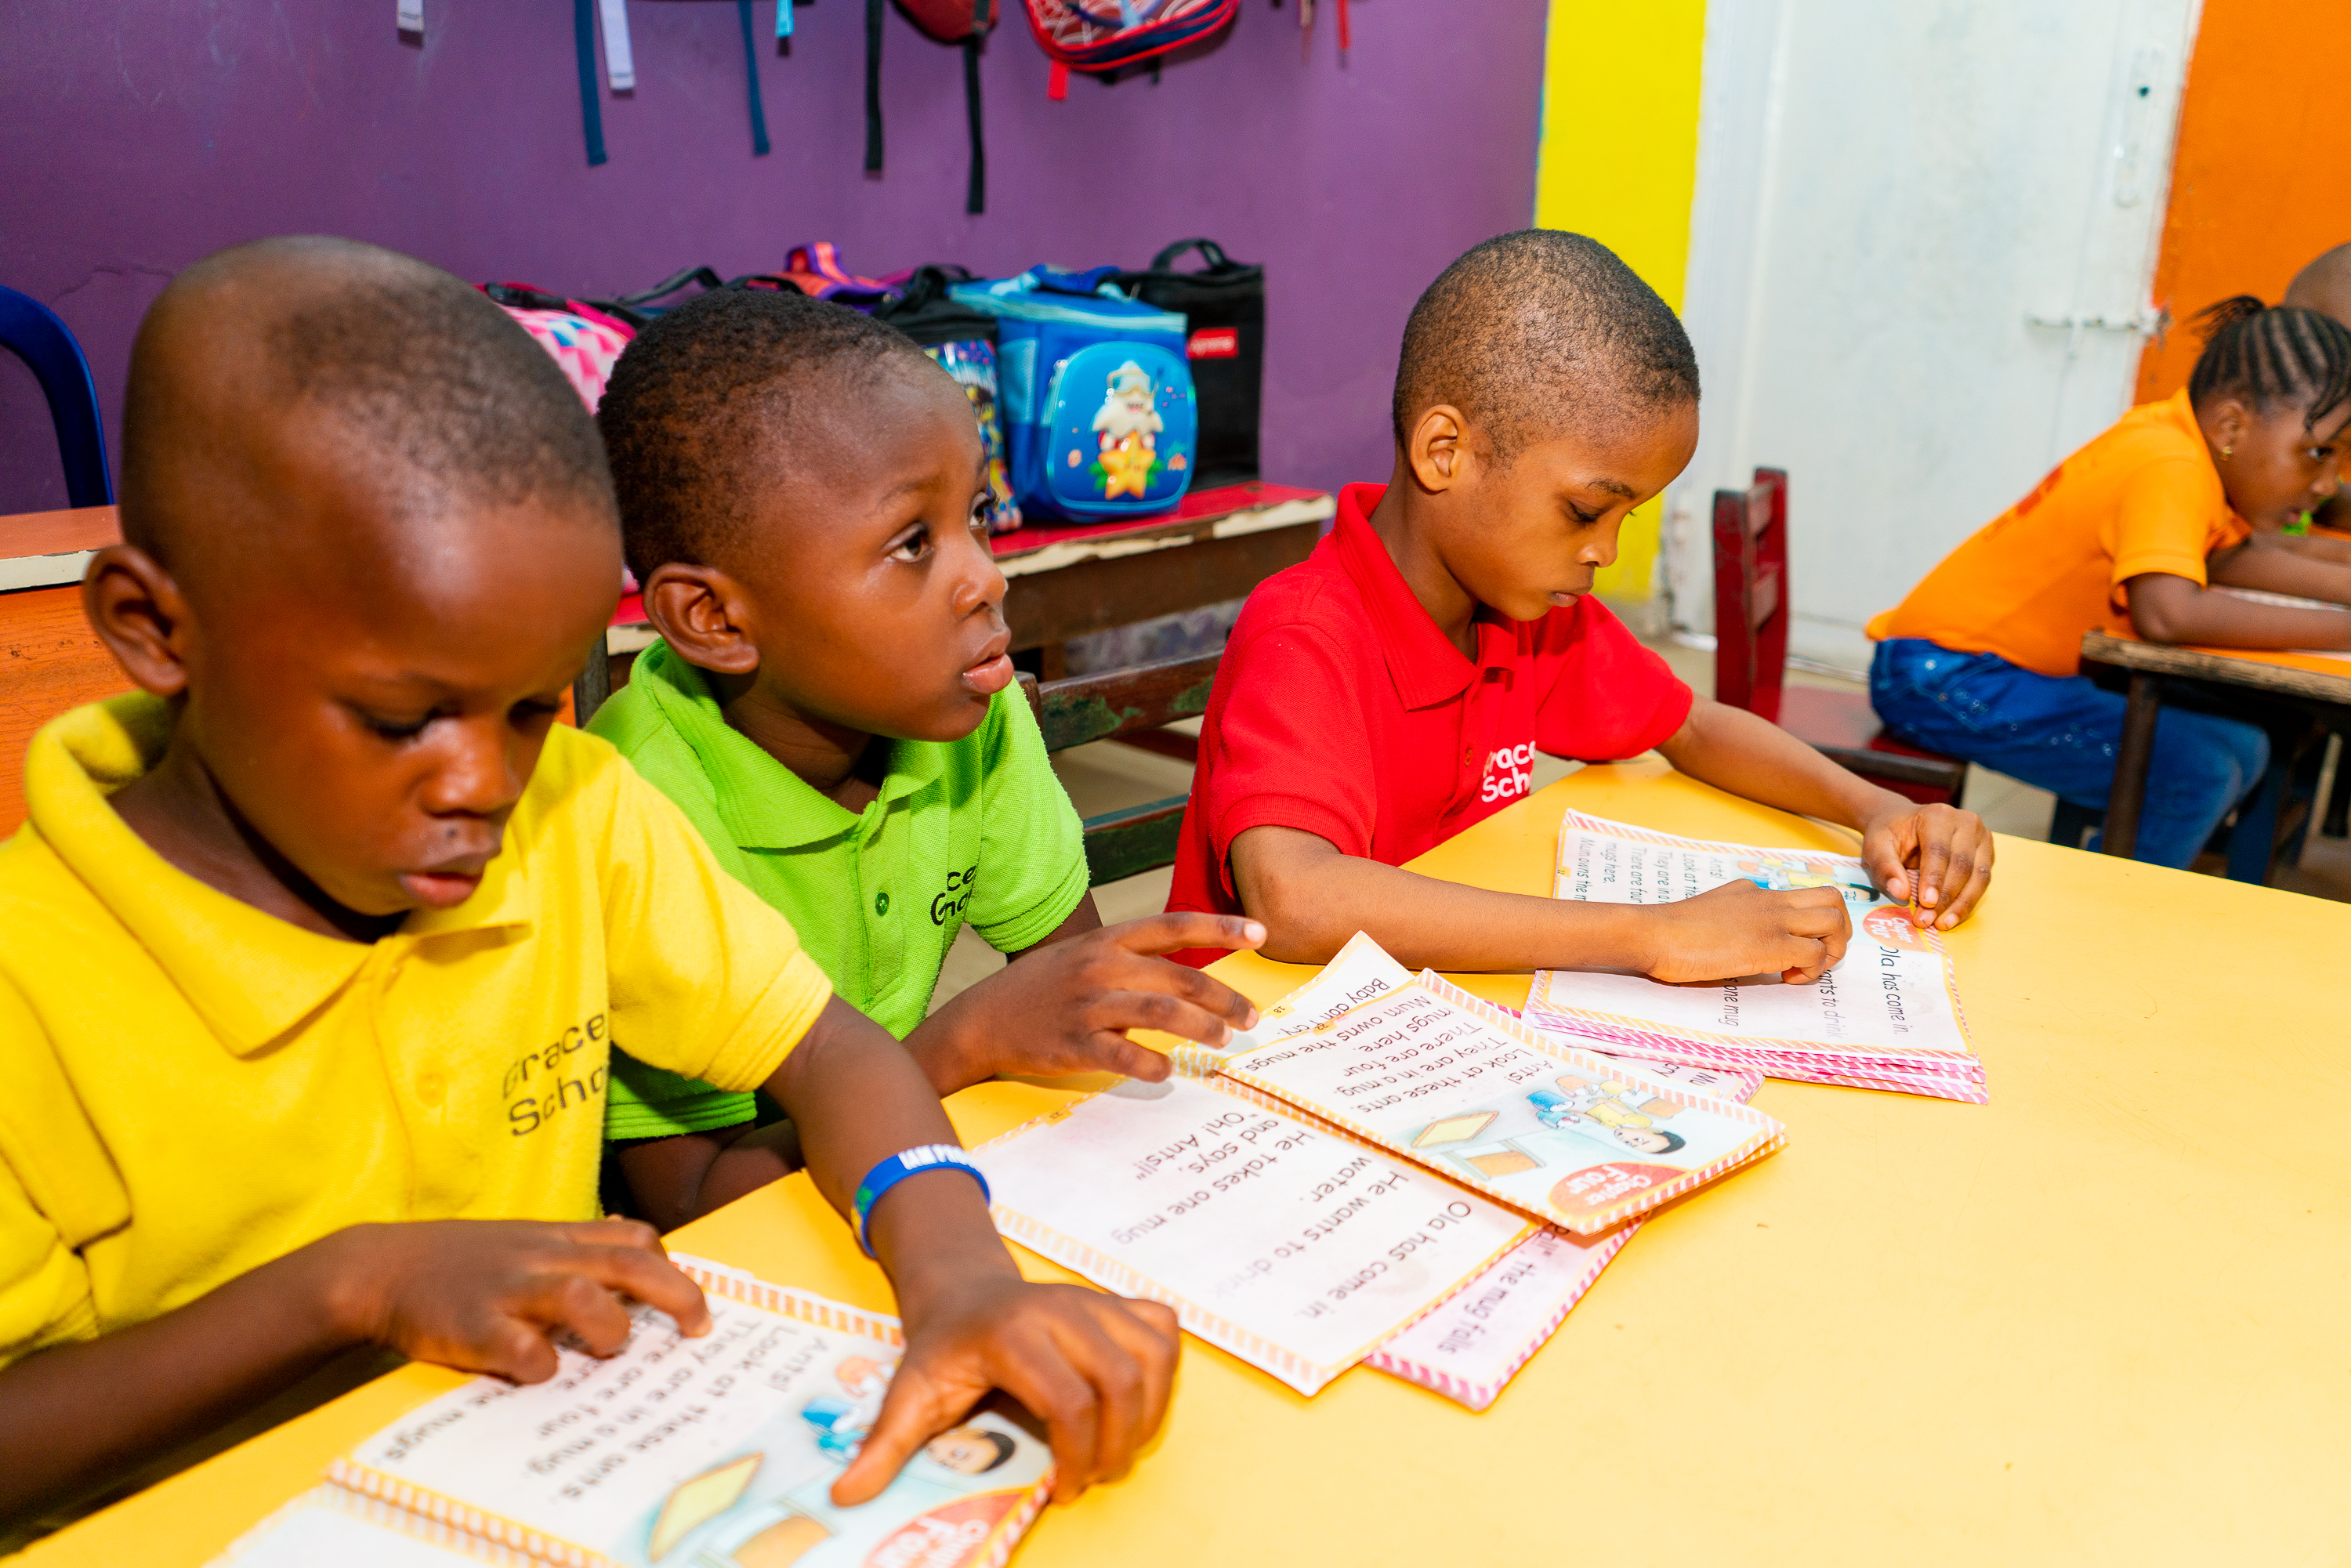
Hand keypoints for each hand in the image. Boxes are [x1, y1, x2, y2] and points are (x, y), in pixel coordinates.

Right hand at [323, 1218, 710, 1382]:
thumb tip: (634, 1266)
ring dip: (611, 1325)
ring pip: (583, 1295)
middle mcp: (541, 1256)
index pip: (633, 1237)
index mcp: (556, 1237)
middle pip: (629, 1261)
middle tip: (699, 1328)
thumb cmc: (460, 1263)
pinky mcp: (472, 1325)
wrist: (377, 1268)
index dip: (670, 1266)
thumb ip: (574, 1251)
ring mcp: (508, 1288)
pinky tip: (543, 1373)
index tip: (688, 1302)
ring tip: (614, 1347)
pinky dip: (542, 1365)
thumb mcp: (522, 1241)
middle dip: (676, 1294)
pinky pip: (521, 1348)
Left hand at [834, 1273, 1179, 1506]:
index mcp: (1013, 1333)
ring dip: (1147, 1414)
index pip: (1069, 1402)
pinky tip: (1137, 1403)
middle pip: (1121, 1382)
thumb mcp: (908, 1393)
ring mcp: (1095, 1299)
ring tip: (1117, 1449)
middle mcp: (1062, 1308)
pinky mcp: (1118, 1299)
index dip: (1076, 1457)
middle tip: (1095, 1476)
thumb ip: (884, 1446)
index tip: (1062, 1489)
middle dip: (1118, 1444)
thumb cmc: (942, 1347)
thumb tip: (846, 1496)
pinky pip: (1164, 1331)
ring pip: (1152, 1358)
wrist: (963, 1289)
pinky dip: (1164, 1371)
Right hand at [916, 913, 1265, 1091]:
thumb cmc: (1044, 988)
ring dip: (1200, 1027)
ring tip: (1222, 1040)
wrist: (983, 1019)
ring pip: (1159, 1012)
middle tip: (1249, 1017)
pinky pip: (1122, 1055)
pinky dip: (1151, 1064)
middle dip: (1223, 997)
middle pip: (1179, 977)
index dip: (1219, 927)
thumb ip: (1134, 962)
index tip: (1259, 933)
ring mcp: (1088, 1005)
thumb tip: (1192, 981)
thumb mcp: (1087, 957)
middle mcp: (1102, 967)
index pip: (1173, 926)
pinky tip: (1168, 1071)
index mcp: (1108, 940)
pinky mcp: (1074, 1044)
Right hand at [1639, 879, 1850, 984]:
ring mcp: (1773, 920)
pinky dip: (1811, 971)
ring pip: (1834, 921)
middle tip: (1818, 956)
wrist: (1654, 933)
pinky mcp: (1770, 945)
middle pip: (1833, 899)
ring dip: (1830, 950)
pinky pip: (1815, 954)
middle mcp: (1771, 900)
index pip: (1805, 895)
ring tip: (1805, 969)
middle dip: (1838, 931)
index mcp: (1755, 892)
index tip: (1799, 945)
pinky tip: (1787, 979)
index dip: (1813, 922)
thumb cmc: (1671, 930)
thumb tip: (1744, 925)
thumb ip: (1734, 910)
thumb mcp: (1710, 907)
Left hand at [1860, 800, 1993, 929]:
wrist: (1902, 821)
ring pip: (1979, 876)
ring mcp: (1981, 836)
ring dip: (1961, 904)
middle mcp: (1966, 822)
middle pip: (1962, 865)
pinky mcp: (1986, 852)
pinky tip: (1952, 916)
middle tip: (1928, 921)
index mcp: (1937, 816)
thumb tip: (1901, 893)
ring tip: (1942, 924)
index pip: (1939, 851)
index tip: (1926, 904)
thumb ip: (1885, 867)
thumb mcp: (1876, 846)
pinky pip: (1982, 880)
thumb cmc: (1890, 833)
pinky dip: (1968, 901)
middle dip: (1946, 898)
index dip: (1934, 880)